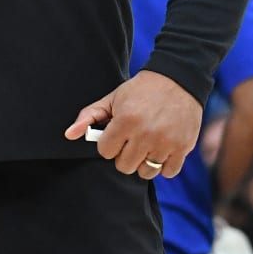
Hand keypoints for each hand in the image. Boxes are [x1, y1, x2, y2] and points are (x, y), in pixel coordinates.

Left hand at [65, 69, 202, 178]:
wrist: (177, 81)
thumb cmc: (140, 91)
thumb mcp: (112, 99)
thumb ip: (88, 116)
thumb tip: (69, 135)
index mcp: (125, 121)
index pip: (106, 152)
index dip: (109, 144)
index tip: (116, 135)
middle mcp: (146, 134)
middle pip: (124, 166)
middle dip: (124, 155)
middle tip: (131, 140)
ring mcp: (166, 142)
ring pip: (145, 172)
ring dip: (143, 162)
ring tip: (146, 146)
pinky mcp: (183, 147)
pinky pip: (168, 172)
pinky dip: (163, 166)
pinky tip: (160, 150)